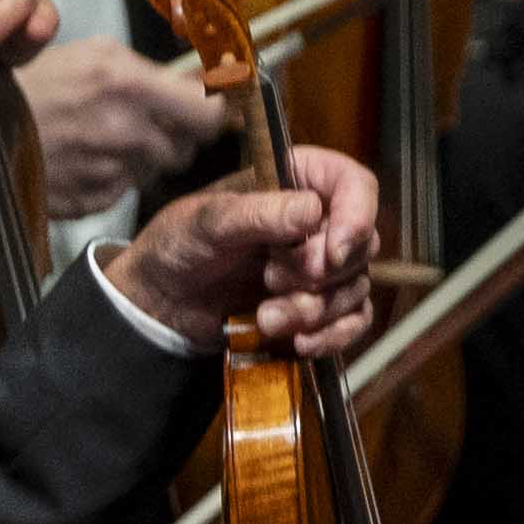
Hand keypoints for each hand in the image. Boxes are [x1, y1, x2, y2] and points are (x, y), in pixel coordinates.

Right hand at [21, 36, 229, 208]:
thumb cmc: (40, 82)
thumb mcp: (98, 55)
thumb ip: (158, 71)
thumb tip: (208, 82)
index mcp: (129, 86)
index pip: (209, 113)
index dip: (217, 113)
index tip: (216, 109)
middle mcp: (124, 132)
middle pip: (188, 146)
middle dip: (179, 135)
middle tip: (155, 121)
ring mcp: (109, 171)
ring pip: (156, 169)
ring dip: (144, 155)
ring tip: (107, 136)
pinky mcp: (94, 200)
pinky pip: (126, 189)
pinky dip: (115, 175)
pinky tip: (87, 157)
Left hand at [114, 140, 384, 350]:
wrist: (162, 303)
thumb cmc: (178, 245)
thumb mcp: (207, 222)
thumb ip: (258, 214)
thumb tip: (311, 211)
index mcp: (299, 181)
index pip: (355, 185)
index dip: (357, 217)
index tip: (334, 253)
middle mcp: (320, 221)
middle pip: (362, 244)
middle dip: (320, 274)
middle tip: (271, 281)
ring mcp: (322, 267)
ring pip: (355, 289)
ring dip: (314, 310)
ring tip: (266, 318)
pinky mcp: (321, 307)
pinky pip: (353, 323)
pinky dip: (331, 337)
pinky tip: (298, 342)